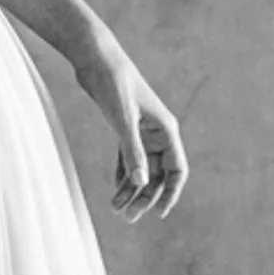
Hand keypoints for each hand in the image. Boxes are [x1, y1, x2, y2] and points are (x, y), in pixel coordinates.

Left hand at [73, 42, 186, 221]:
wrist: (96, 58)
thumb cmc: (113, 83)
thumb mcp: (123, 119)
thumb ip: (132, 151)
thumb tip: (141, 183)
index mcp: (165, 130)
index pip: (177, 170)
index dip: (171, 194)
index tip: (158, 214)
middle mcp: (157, 132)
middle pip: (158, 174)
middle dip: (145, 197)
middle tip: (126, 216)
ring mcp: (141, 130)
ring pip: (142, 167)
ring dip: (132, 189)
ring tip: (116, 209)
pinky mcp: (125, 126)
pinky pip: (129, 157)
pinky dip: (124, 174)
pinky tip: (117, 189)